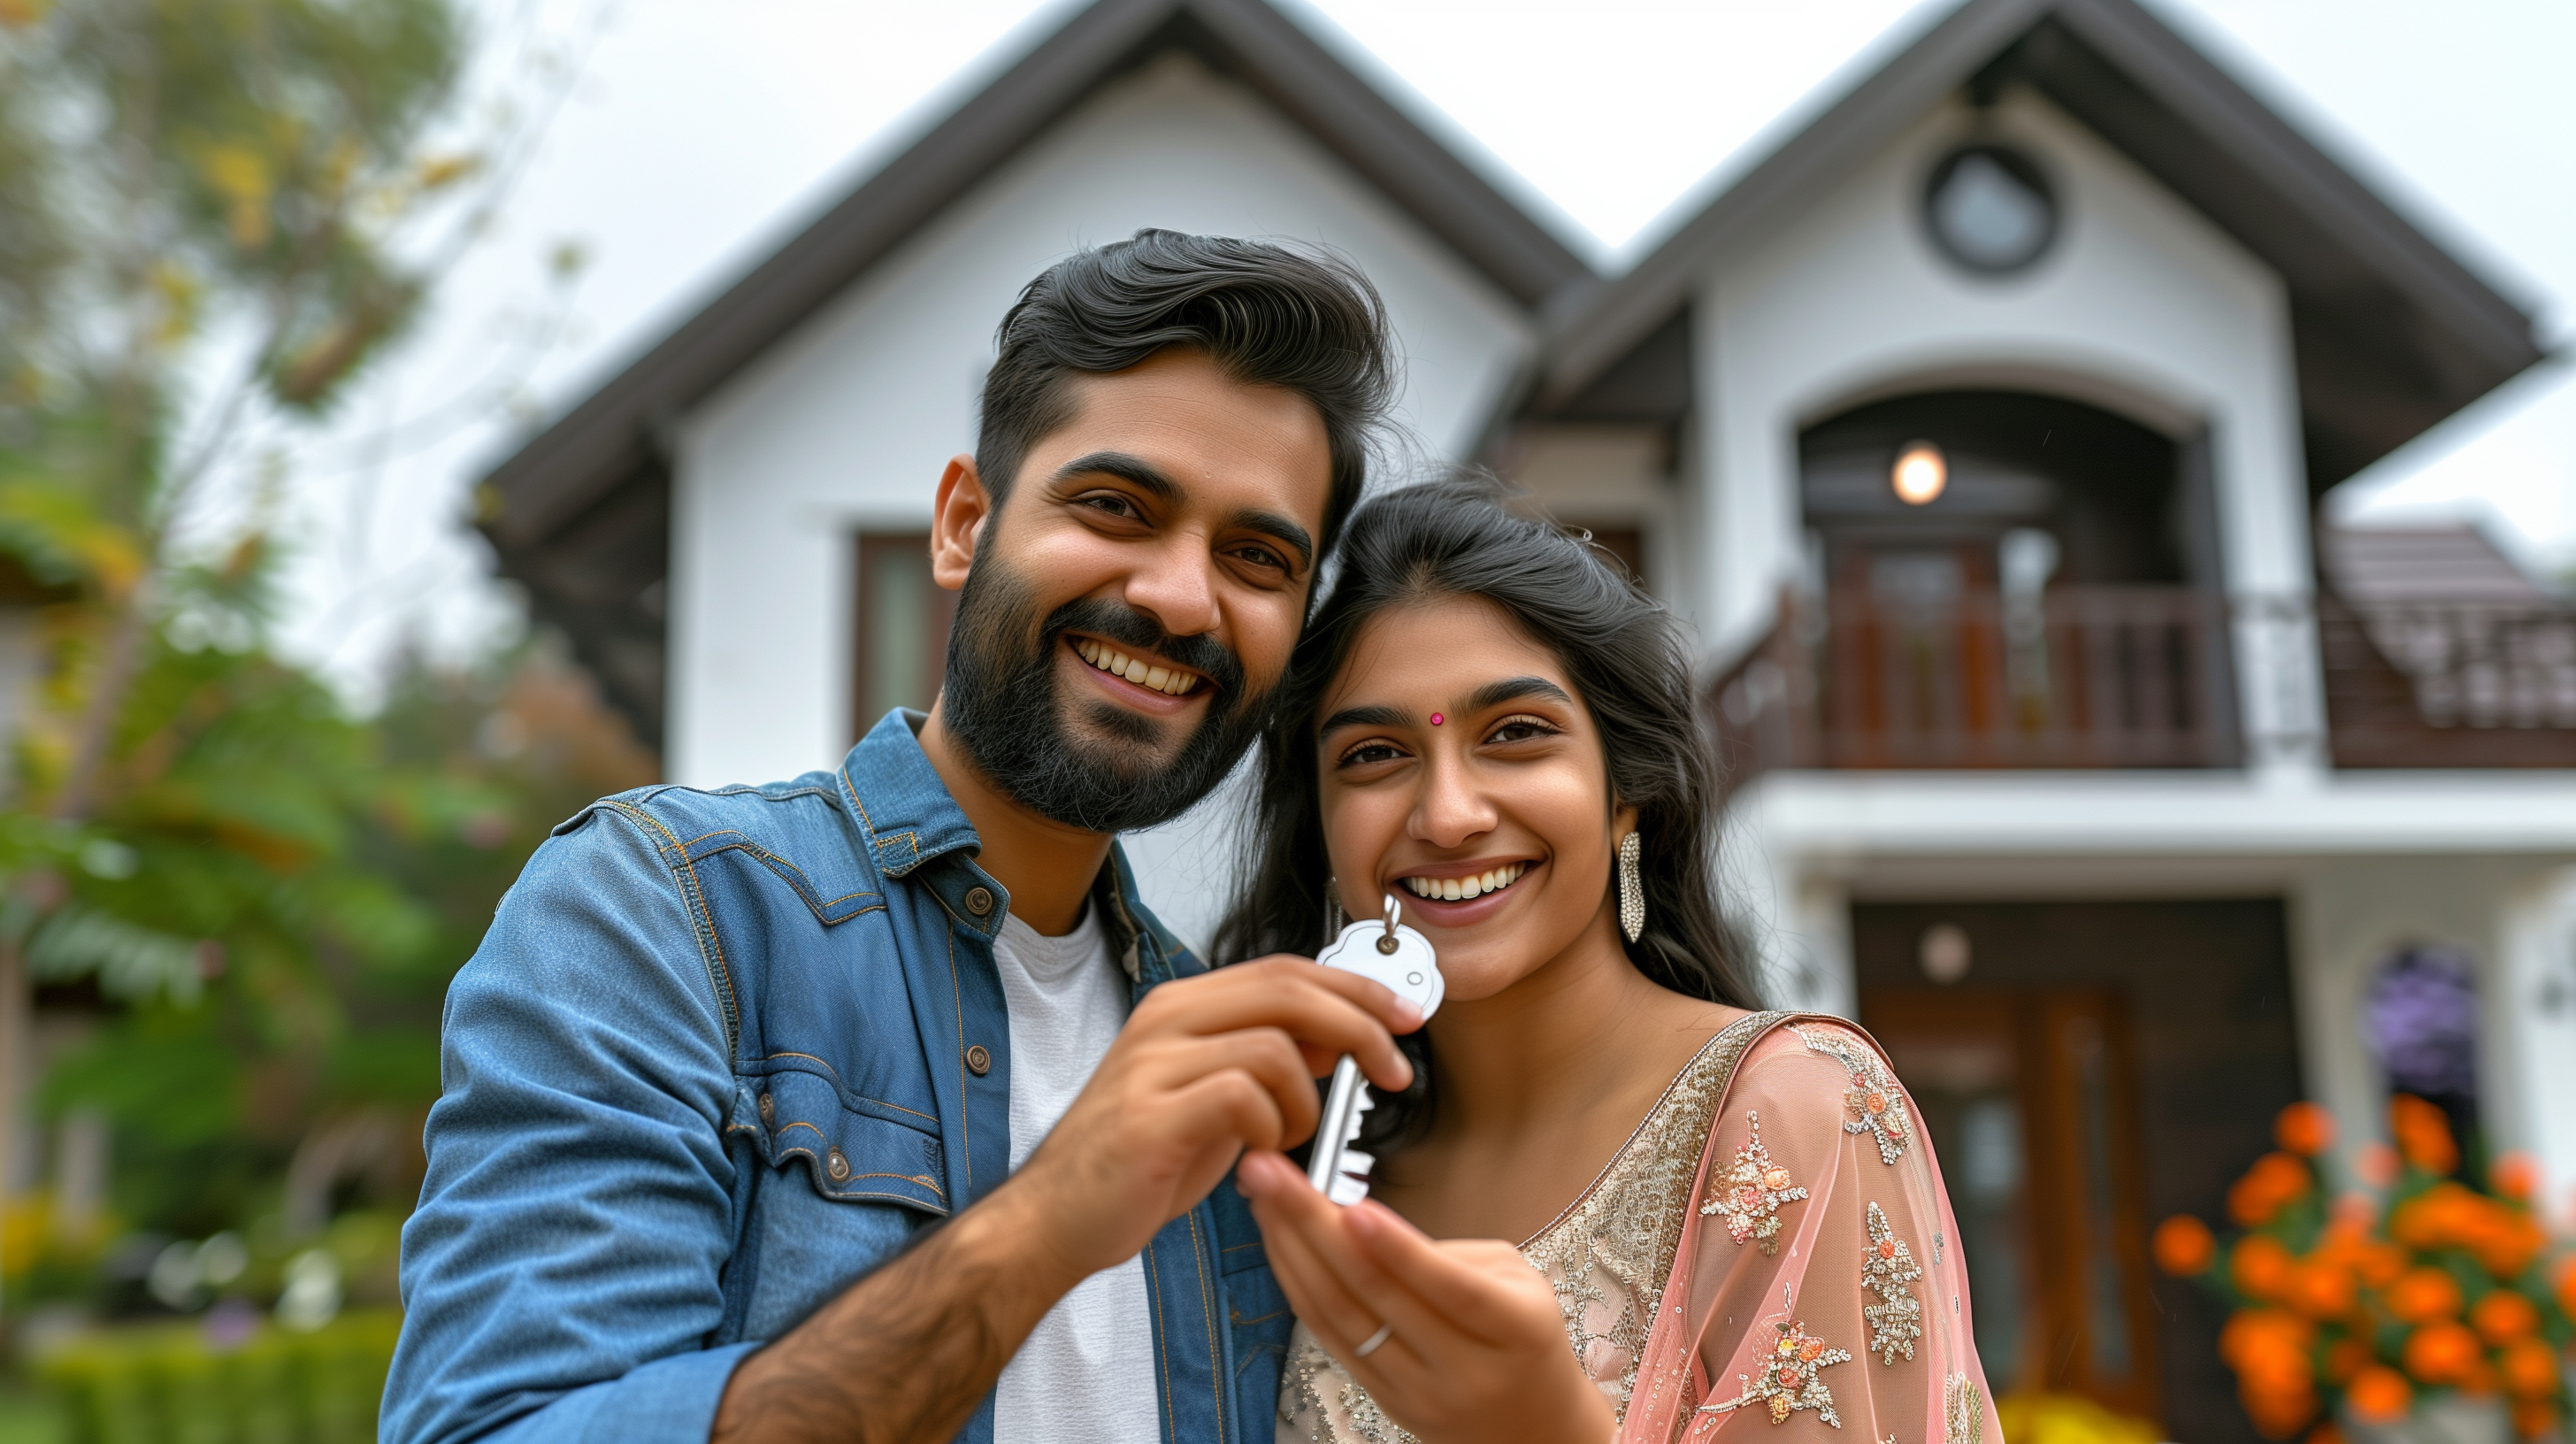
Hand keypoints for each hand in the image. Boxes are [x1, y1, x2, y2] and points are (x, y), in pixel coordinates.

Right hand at [1004, 958, 1419, 1280]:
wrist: (1055, 1217)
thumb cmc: (1139, 1161)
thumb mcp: (1214, 1095)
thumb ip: (1267, 1058)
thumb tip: (1338, 1034)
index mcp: (1182, 1007)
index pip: (1285, 970)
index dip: (1355, 989)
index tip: (1403, 1017)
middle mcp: (1166, 1020)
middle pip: (1289, 991)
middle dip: (1360, 1026)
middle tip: (1395, 1070)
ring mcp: (1153, 1064)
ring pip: (1274, 1046)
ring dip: (1306, 1101)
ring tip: (1287, 1139)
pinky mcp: (1152, 1115)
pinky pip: (1244, 1096)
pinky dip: (1272, 1126)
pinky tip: (1260, 1152)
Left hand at [1238, 1150, 1614, 1443]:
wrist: (1532, 1427)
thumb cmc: (1524, 1339)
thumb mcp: (1518, 1281)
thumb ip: (1450, 1255)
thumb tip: (1366, 1227)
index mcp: (1514, 1328)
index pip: (1449, 1287)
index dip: (1398, 1248)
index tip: (1351, 1206)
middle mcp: (1463, 1369)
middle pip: (1376, 1295)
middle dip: (1313, 1225)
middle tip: (1271, 1173)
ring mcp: (1418, 1392)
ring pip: (1340, 1317)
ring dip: (1292, 1250)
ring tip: (1261, 1196)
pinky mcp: (1383, 1400)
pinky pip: (1330, 1337)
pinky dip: (1298, 1285)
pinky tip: (1278, 1243)